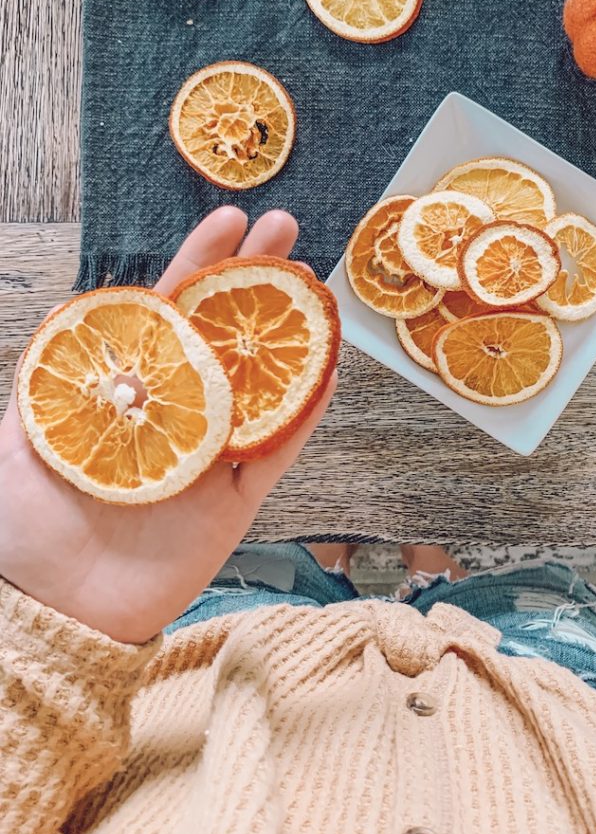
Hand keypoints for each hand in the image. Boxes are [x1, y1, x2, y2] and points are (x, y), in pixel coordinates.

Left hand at [0, 208, 336, 643]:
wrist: (49, 612)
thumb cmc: (24, 528)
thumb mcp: (19, 440)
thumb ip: (46, 383)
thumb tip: (73, 320)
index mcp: (128, 394)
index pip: (169, 313)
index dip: (199, 265)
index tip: (228, 222)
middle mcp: (177, 415)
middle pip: (224, 335)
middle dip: (256, 280)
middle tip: (287, 231)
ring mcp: (210, 456)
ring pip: (260, 385)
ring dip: (291, 337)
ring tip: (315, 290)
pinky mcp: (235, 503)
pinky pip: (277, 453)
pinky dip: (304, 414)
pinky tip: (326, 372)